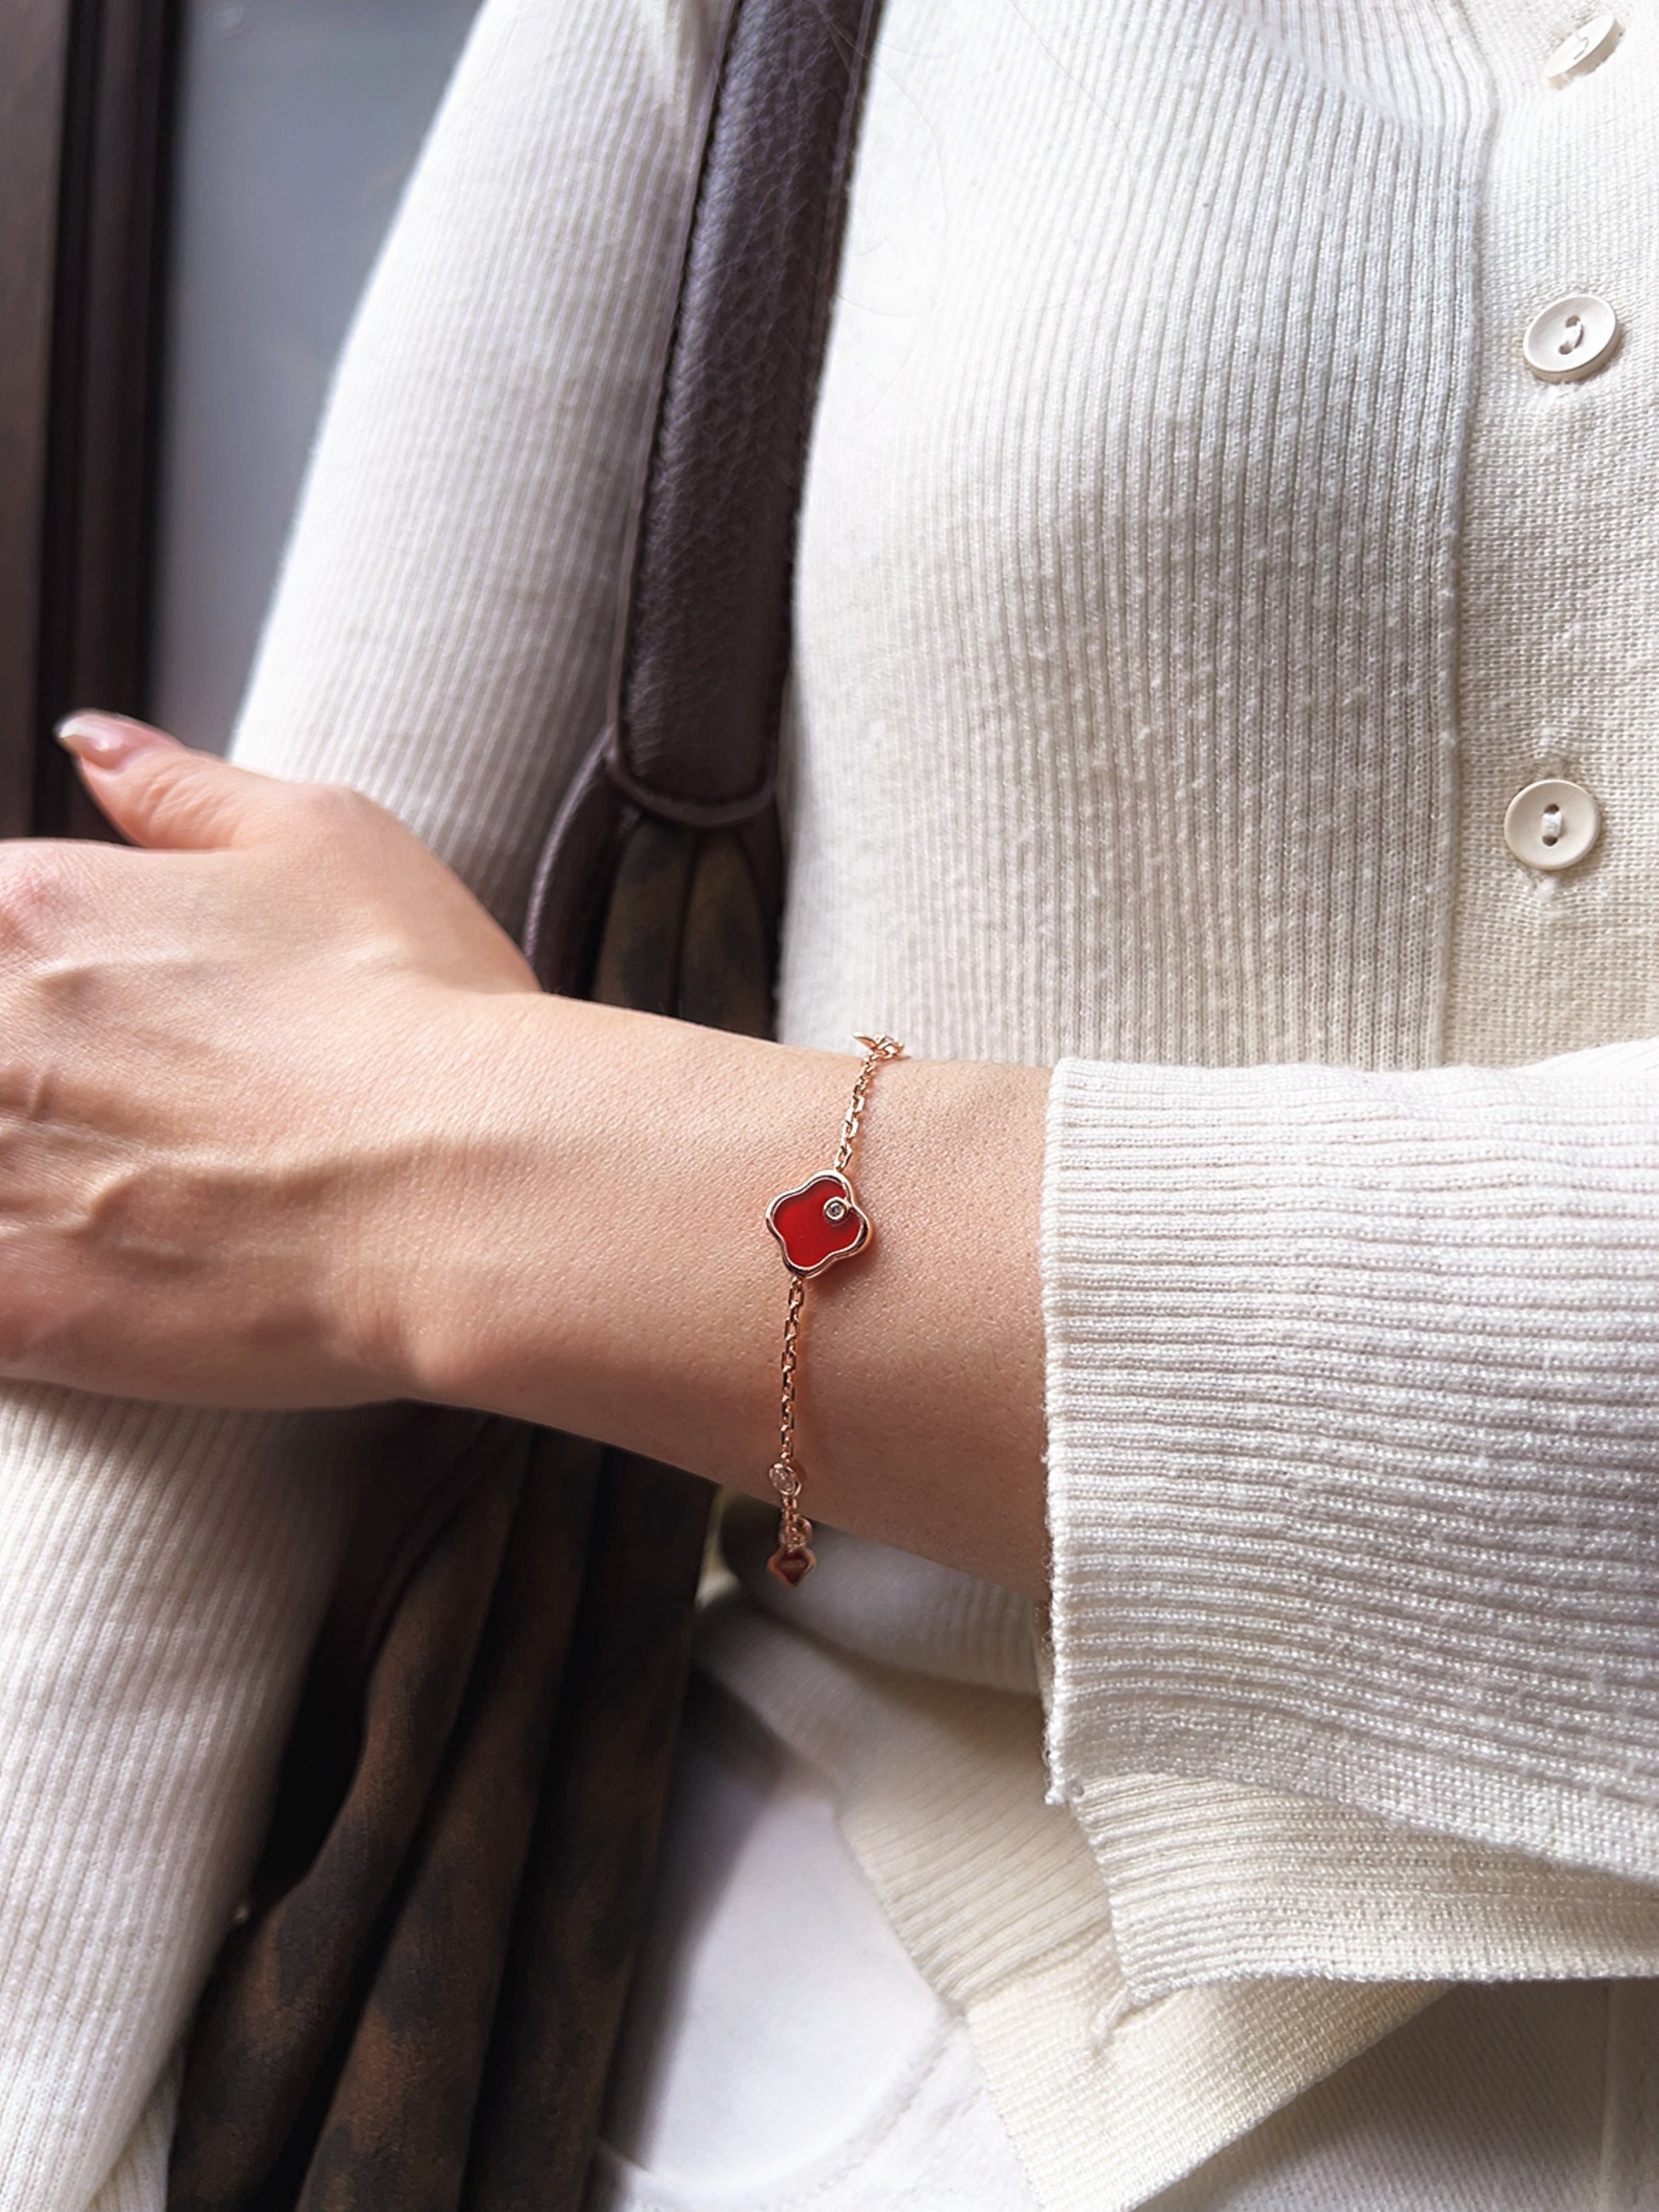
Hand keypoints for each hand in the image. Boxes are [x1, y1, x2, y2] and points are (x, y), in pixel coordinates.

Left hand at [1, 714, 539, 1407]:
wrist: (477, 1188)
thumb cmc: (421, 1010)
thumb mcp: (326, 839)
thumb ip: (180, 790)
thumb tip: (91, 746)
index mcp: (39, 909)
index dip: (33, 975)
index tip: (98, 1019)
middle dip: (33, 1077)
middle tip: (151, 1116)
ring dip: (27, 1170)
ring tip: (139, 1192)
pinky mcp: (15, 1306)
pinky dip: (18, 1286)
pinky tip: (98, 1281)